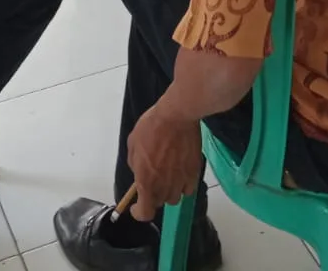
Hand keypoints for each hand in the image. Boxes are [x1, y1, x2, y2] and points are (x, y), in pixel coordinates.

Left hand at [125, 101, 203, 220]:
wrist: (177, 115)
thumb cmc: (152, 127)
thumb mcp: (133, 143)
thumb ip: (135, 164)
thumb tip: (139, 172)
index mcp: (146, 181)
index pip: (145, 212)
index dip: (139, 213)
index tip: (136, 205)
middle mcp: (164, 186)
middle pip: (159, 203)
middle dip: (153, 195)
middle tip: (152, 180)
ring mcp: (181, 180)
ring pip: (174, 198)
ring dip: (168, 191)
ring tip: (167, 176)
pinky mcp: (194, 172)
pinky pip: (188, 189)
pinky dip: (183, 186)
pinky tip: (180, 174)